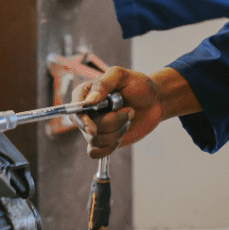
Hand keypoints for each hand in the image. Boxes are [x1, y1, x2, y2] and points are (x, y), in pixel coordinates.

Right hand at [72, 66, 201, 158]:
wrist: (154, 101)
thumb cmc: (137, 85)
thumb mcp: (121, 76)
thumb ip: (103, 84)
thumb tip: (88, 101)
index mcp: (86, 92)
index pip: (74, 109)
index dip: (82, 120)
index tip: (92, 127)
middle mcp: (86, 111)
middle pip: (87, 127)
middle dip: (112, 122)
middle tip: (129, 110)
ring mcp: (94, 127)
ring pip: (95, 140)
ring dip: (117, 131)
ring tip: (128, 118)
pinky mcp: (102, 141)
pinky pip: (96, 153)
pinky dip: (109, 147)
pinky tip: (121, 135)